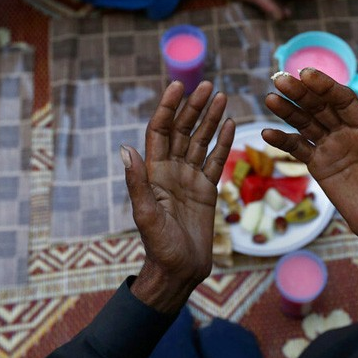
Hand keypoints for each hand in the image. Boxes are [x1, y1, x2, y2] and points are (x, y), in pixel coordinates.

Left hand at [122, 81, 234, 311]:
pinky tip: (231, 124)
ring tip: (222, 97)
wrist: (179, 271)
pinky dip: (223, 142)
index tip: (177, 87)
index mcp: (153, 173)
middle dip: (194, 107)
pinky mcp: (207, 190)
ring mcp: (190, 179)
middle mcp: (171, 171)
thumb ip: (137, 182)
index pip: (160, 131)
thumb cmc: (159, 247)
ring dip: (210, 119)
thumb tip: (126, 149)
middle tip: (208, 86)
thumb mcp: (146, 215)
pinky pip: (216, 160)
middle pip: (183, 130)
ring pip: (201, 141)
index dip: (168, 108)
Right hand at [263, 69, 357, 258]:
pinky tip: (267, 133)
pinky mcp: (318, 165)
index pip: (344, 100)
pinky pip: (298, 149)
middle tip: (280, 79)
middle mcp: (346, 132)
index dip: (326, 86)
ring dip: (288, 110)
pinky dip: (283, 141)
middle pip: (320, 106)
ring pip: (305, 123)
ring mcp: (330, 147)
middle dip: (301, 93)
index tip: (307, 74)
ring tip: (270, 98)